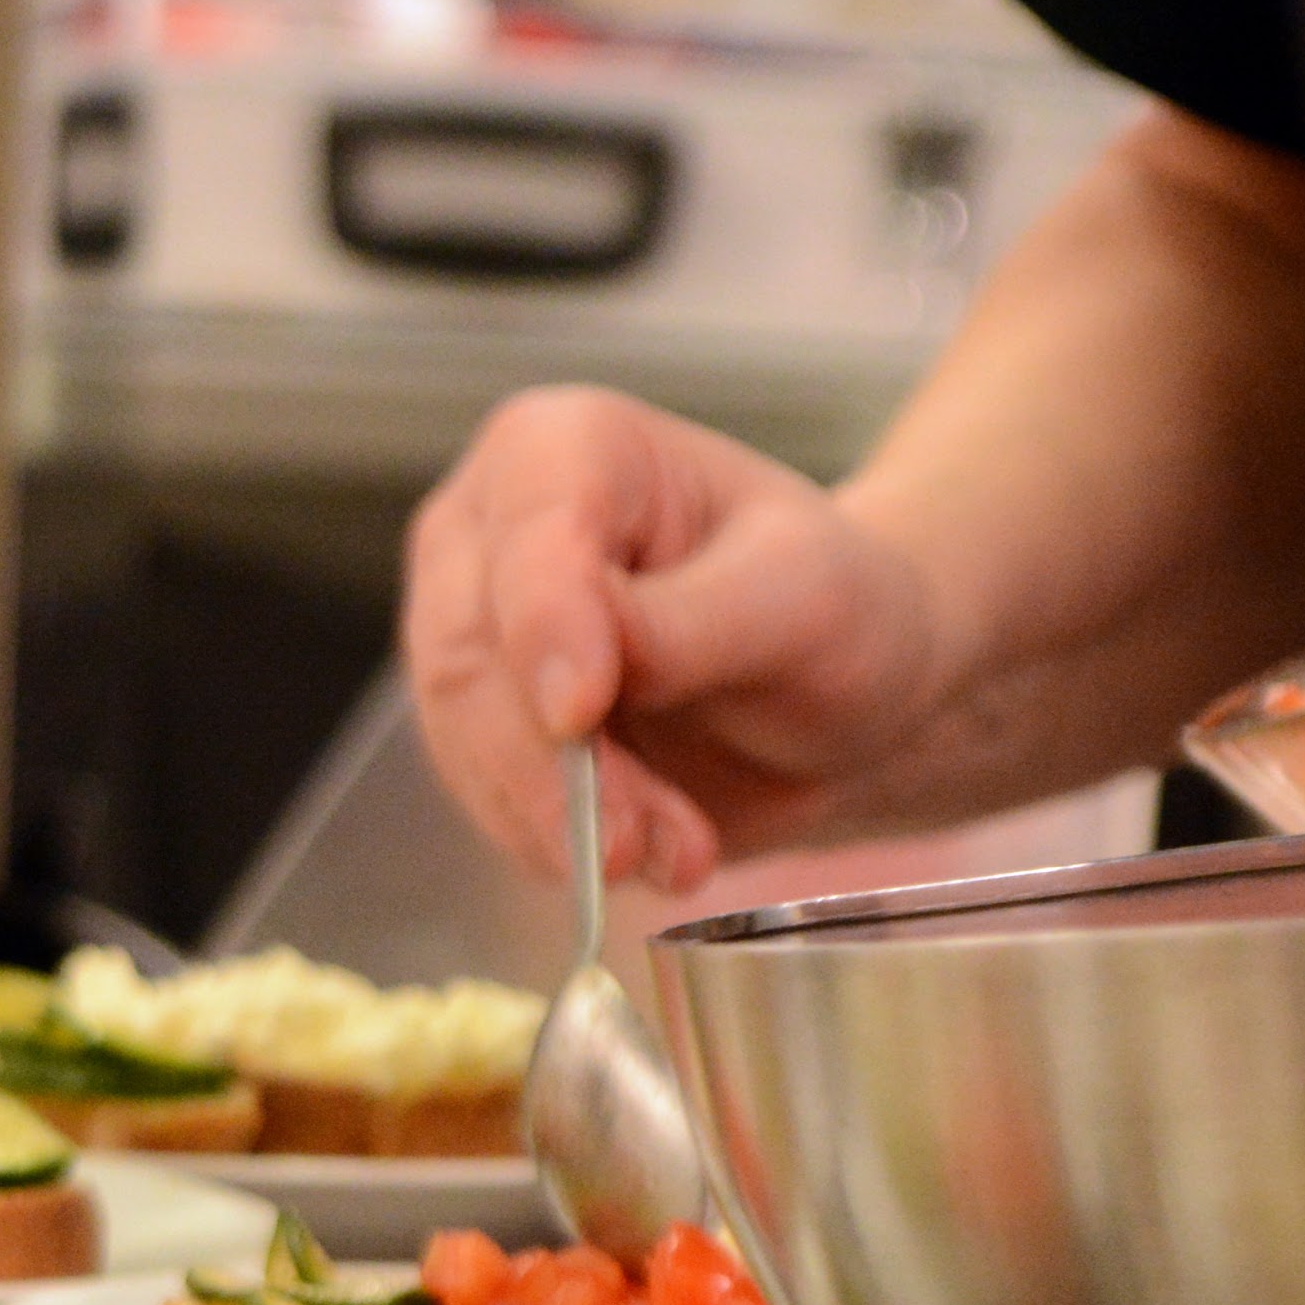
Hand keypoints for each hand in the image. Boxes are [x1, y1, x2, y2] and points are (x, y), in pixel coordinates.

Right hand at [401, 386, 946, 888]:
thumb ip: (685, 624)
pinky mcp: (479, 730)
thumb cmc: (834, 606)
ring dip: (569, 823)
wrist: (838, 693)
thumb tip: (569, 681)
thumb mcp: (801, 595)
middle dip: (551, 766)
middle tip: (635, 841)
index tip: (582, 713)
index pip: (525, 539)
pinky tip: (654, 853)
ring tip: (679, 854)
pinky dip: (564, 846)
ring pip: (465, 745)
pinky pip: (488, 802)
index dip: (544, 630)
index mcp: (563, 449)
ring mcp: (473, 637)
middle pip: (467, 657)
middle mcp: (489, 533)